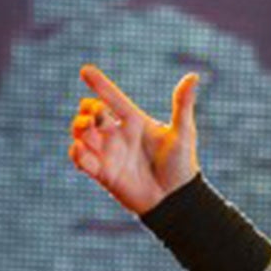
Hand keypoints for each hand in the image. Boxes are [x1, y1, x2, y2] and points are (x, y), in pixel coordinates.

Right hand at [69, 63, 200, 214]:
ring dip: (78, 127)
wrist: (176, 200)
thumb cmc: (182, 166)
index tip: (85, 70)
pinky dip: (77, 153)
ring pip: (81, 134)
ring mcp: (109, 153)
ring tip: (86, 127)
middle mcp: (118, 135)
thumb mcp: (182, 133)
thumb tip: (194, 75)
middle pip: (91, 114)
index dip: (99, 84)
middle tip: (96, 113)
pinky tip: (81, 149)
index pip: (112, 98)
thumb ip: (182, 104)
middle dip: (87, 109)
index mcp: (134, 122)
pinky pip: (81, 159)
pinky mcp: (103, 172)